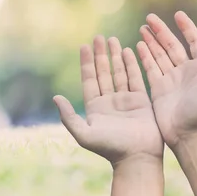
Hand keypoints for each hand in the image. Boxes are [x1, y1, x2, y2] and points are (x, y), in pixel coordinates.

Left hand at [54, 36, 163, 165]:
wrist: (137, 158)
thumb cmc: (109, 148)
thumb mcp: (84, 134)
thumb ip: (69, 116)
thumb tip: (55, 97)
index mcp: (95, 108)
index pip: (89, 80)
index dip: (86, 63)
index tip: (83, 46)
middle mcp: (109, 102)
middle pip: (103, 73)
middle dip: (100, 55)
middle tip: (98, 37)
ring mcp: (126, 100)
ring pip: (119, 73)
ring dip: (115, 56)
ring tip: (112, 39)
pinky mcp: (141, 101)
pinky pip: (136, 78)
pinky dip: (132, 64)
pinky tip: (128, 51)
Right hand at [136, 11, 196, 148]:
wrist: (188, 135)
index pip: (193, 41)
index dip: (186, 27)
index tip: (177, 14)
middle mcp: (185, 71)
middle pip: (172, 45)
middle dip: (161, 31)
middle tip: (149, 17)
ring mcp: (171, 79)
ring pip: (159, 54)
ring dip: (151, 41)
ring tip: (143, 28)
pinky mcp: (158, 88)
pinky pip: (150, 68)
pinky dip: (144, 56)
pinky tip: (138, 45)